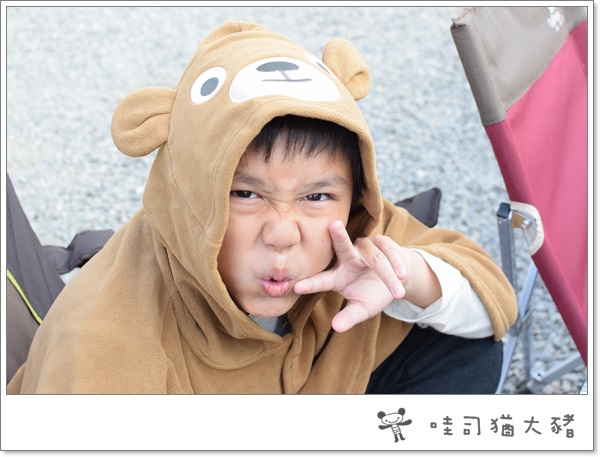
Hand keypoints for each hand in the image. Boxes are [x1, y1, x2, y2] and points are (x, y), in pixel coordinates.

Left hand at [294, 220, 417, 332]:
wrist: (397, 279)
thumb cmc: (374, 293)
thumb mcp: (362, 308)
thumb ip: (349, 316)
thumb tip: (336, 328)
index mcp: (337, 276)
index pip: (323, 279)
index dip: (311, 283)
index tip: (296, 288)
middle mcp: (348, 258)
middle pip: (343, 247)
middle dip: (339, 237)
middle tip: (334, 226)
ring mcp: (365, 247)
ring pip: (374, 257)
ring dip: (387, 274)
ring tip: (397, 293)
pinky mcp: (383, 242)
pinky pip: (389, 252)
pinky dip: (396, 264)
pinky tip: (402, 275)